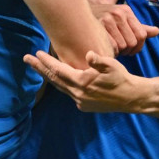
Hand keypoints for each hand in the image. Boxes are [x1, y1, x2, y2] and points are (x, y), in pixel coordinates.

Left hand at [24, 50, 144, 112]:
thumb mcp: (112, 66)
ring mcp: (80, 101)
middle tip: (26, 58)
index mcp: (82, 82)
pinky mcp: (84, 105)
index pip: (59, 70)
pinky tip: (59, 78)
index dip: (47, 62)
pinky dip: (61, 84)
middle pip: (54, 79)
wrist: (131, 98)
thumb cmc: (121, 78)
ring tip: (38, 67)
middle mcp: (78, 94)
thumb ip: (99, 61)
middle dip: (39, 68)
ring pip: (60, 87)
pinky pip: (69, 93)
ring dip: (49, 76)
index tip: (36, 53)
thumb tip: (89, 55)